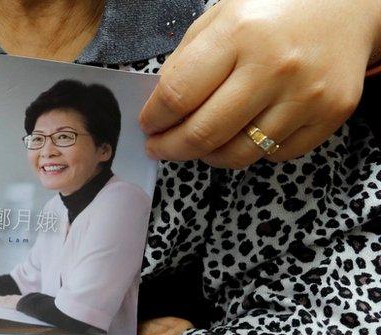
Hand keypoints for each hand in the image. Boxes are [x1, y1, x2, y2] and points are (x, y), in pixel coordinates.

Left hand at [140, 0, 380, 168]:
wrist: (350, 4)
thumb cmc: (277, 8)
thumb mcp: (222, 16)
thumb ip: (187, 60)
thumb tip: (160, 108)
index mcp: (239, 34)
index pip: (177, 95)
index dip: (154, 119)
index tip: (147, 126)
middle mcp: (274, 67)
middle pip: (203, 134)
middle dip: (171, 148)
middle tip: (159, 147)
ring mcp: (306, 95)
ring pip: (239, 154)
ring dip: (208, 156)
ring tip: (199, 144)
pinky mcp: (331, 114)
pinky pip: (275, 154)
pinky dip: (252, 150)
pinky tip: (245, 131)